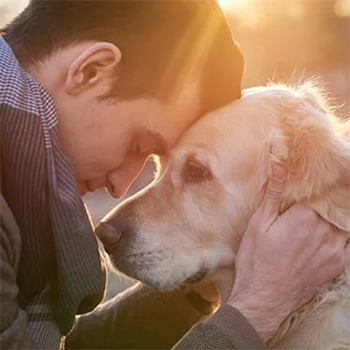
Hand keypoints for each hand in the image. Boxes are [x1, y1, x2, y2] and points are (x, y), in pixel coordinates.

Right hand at [227, 163, 349, 340]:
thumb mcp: (259, 223)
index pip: (313, 194)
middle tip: (298, 217)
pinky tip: (321, 239)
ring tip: (307, 228)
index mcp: (305, 216)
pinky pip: (347, 243)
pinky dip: (338, 236)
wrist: (264, 298)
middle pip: (327, 207)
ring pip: (338, 222)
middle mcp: (325, 230)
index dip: (304, 195)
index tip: (294, 201)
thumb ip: (274, 193)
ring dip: (327, 220)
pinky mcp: (338, 264)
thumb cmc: (256, 259)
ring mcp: (335, 249)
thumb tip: (279, 164)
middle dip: (316, 206)